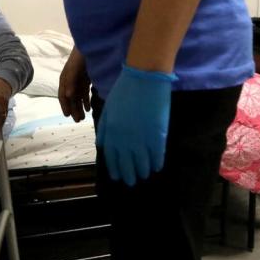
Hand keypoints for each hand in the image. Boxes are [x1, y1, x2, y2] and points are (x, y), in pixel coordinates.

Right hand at [58, 47, 90, 122]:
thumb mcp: (73, 69)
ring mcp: (78, 81)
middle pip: (71, 98)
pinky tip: (88, 108)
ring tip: (83, 117)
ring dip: (79, 107)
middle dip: (73, 109)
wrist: (91, 46)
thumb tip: (68, 95)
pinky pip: (85, 93)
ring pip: (78, 97)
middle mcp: (70, 81)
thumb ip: (70, 81)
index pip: (62, 95)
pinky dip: (86, 101)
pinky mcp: (86, 80)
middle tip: (78, 120)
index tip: (67, 115)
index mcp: (65, 79)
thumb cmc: (79, 57)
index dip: (64, 105)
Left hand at [97, 65, 175, 186]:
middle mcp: (125, 140)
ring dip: (143, 171)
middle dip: (128, 175)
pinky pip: (157, 156)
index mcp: (111, 133)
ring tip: (144, 175)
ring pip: (142, 163)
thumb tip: (102, 145)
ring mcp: (142, 139)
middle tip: (131, 181)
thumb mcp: (108, 109)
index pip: (112, 158)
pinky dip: (156, 163)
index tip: (117, 176)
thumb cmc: (125, 90)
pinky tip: (156, 167)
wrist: (144, 78)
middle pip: (126, 164)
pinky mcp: (157, 136)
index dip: (115, 169)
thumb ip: (105, 129)